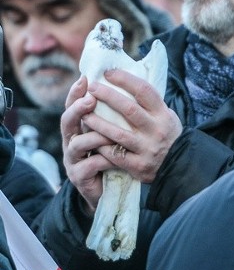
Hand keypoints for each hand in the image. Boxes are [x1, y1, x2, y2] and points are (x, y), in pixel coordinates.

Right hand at [61, 77, 113, 214]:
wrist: (110, 190)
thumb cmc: (115, 156)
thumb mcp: (116, 133)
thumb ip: (115, 115)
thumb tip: (130, 87)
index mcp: (81, 128)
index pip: (75, 106)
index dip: (76, 93)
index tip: (85, 78)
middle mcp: (72, 141)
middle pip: (67, 121)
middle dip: (78, 109)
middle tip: (90, 100)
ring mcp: (73, 160)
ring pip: (78, 143)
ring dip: (95, 136)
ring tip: (110, 134)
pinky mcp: (79, 177)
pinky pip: (90, 165)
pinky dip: (103, 160)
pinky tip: (115, 160)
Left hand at [81, 68, 181, 185]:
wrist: (181, 166)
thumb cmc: (168, 136)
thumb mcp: (167, 117)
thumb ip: (150, 105)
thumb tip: (126, 82)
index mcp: (164, 115)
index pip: (144, 91)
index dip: (125, 79)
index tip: (108, 73)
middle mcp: (157, 130)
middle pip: (129, 109)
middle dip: (107, 96)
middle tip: (92, 87)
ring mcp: (148, 148)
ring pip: (118, 133)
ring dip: (97, 122)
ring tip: (83, 114)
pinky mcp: (139, 165)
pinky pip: (115, 155)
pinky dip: (101, 146)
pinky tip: (90, 139)